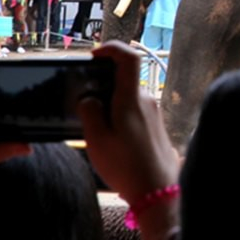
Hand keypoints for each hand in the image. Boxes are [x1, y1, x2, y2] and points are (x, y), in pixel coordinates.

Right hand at [78, 41, 180, 204]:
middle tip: (82, 101)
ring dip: (110, 104)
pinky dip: (120, 114)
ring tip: (94, 125)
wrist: (157, 190)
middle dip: (102, 85)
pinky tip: (110, 136)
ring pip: (128, 97)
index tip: (93, 57)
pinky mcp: (155, 125)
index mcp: (132, 98)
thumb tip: (89, 99)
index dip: (112, 49)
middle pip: (124, 79)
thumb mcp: (97, 140)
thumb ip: (90, 113)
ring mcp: (154, 112)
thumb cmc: (125, 165)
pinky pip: (135, 110)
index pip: (129, 58)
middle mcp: (147, 100)